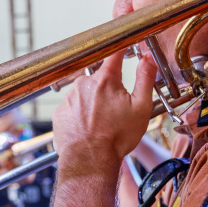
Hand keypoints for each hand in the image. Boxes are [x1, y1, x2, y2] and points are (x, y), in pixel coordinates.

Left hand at [52, 51, 156, 173]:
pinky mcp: (60, 113)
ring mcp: (69, 98)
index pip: (114, 54)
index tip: (123, 45)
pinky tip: (89, 128)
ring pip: (85, 94)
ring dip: (94, 103)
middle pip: (99, 78)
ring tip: (103, 123)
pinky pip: (73, 108)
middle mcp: (84, 84)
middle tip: (117, 109)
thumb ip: (145, 79)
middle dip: (108, 89)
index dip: (120, 48)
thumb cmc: (116, 137)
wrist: (89, 161)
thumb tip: (148, 59)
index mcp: (105, 80)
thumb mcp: (141, 107)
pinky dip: (80, 115)